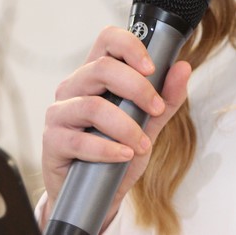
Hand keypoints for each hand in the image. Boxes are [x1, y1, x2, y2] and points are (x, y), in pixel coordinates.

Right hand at [41, 26, 191, 230]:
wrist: (94, 195)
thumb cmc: (117, 151)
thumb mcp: (149, 124)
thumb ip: (167, 98)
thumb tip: (184, 68)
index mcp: (96, 74)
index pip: (107, 40)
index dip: (130, 46)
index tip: (152, 68)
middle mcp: (74, 86)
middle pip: (101, 68)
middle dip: (136, 88)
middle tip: (156, 108)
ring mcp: (60, 112)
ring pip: (92, 106)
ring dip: (125, 126)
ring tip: (141, 144)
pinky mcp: (52, 140)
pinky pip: (79, 140)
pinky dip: (107, 149)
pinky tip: (123, 156)